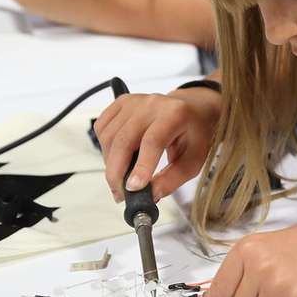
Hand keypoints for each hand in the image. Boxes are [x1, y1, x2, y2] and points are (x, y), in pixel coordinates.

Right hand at [93, 87, 221, 201]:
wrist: (192, 108)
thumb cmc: (194, 134)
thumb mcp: (194, 160)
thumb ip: (173, 179)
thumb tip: (151, 195)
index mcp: (175, 115)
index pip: (152, 141)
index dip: (141, 166)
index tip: (133, 189)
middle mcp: (152, 104)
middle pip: (123, 140)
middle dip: (116, 172)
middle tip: (120, 195)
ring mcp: (134, 101)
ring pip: (109, 137)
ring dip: (110, 164)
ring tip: (121, 178)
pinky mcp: (121, 103)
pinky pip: (102, 129)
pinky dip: (105, 148)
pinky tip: (118, 158)